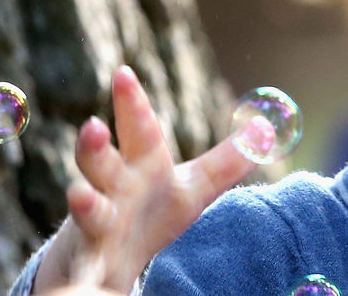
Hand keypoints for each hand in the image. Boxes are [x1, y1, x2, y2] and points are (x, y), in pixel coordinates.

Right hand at [34, 66, 273, 292]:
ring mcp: (97, 225)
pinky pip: (86, 269)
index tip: (124, 72)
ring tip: (79, 195)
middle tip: (93, 126)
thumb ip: (227, 161)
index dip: (132, 102)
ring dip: (84, 201)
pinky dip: (84, 275)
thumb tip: (267, 131)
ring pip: (87, 210)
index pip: (139, 129)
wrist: (110, 260)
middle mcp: (113, 189)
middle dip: (95, 146)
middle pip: (102, 163)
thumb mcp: (194, 187)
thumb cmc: (152, 213)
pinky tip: (86, 280)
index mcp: (141, 166)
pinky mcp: (92, 262)